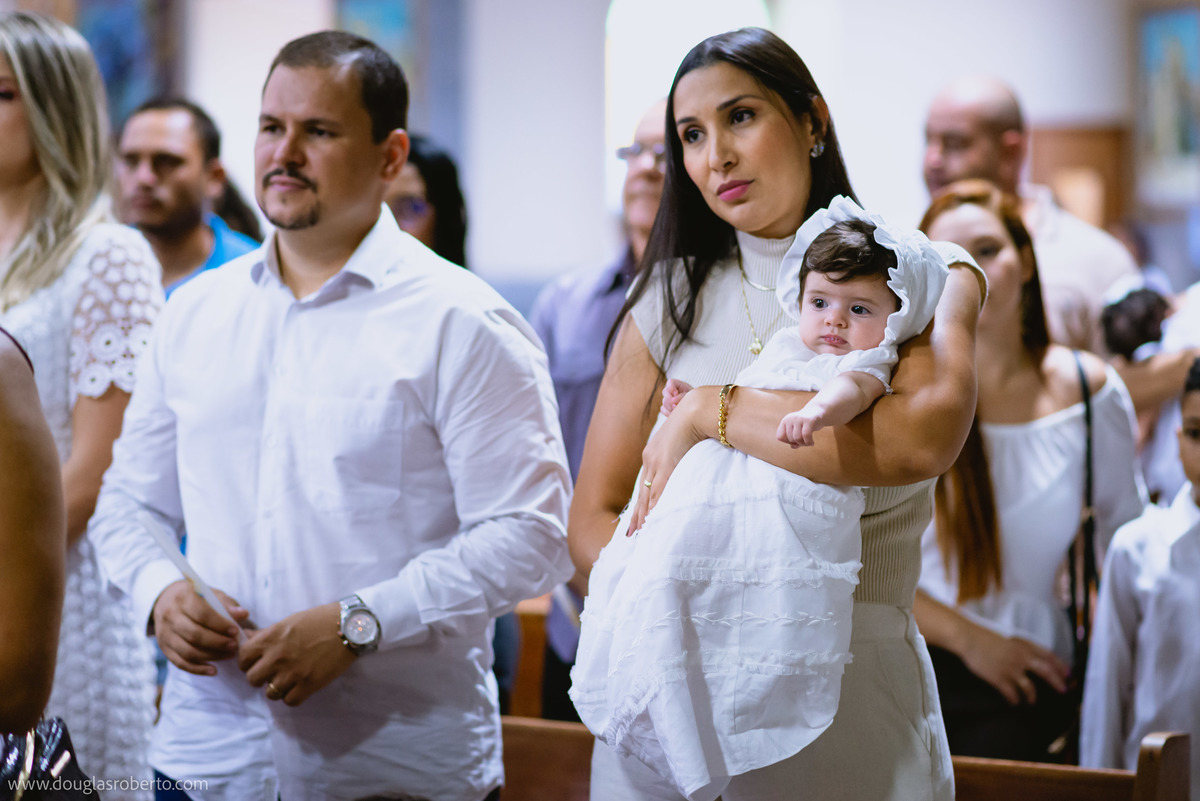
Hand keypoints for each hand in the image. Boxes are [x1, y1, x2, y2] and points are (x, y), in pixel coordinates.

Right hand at [152, 580, 249, 675]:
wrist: (166, 600)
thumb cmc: (196, 597)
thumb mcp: (211, 594)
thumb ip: (226, 604)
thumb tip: (243, 614)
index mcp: (183, 598)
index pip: (202, 614)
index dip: (220, 624)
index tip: (235, 631)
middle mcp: (170, 616)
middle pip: (194, 635)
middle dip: (217, 642)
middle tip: (234, 645)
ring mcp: (164, 633)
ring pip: (187, 651)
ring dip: (211, 656)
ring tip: (229, 655)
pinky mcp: (164, 647)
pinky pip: (180, 663)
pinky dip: (197, 669)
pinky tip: (214, 670)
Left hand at [238, 602, 357, 705]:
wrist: (349, 627)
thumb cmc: (318, 620)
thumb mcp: (288, 621)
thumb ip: (266, 634)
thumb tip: (246, 637)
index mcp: (270, 638)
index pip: (242, 658)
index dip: (247, 662)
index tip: (256, 662)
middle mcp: (277, 657)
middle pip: (252, 679)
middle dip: (260, 677)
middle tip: (272, 672)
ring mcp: (293, 673)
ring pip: (270, 693)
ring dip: (277, 688)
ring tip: (288, 680)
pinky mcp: (309, 684)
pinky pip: (289, 701)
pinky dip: (292, 696)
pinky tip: (299, 686)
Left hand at [629, 388, 706, 533]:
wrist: (697, 409)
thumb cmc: (694, 422)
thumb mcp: (683, 440)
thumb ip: (680, 453)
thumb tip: (684, 461)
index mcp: (653, 453)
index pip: (645, 483)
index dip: (641, 501)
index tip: (637, 516)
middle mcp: (650, 459)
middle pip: (642, 492)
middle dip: (637, 514)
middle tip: (631, 532)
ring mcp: (656, 462)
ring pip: (648, 495)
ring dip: (645, 515)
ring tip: (640, 532)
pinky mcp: (666, 464)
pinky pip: (659, 490)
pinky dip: (656, 506)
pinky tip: (652, 519)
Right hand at [660, 379, 693, 416]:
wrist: (695, 407)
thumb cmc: (694, 398)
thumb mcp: (691, 395)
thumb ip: (682, 396)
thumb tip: (673, 401)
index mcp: (677, 384)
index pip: (670, 382)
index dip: (671, 387)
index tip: (676, 393)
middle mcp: (670, 390)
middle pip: (665, 392)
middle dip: (670, 399)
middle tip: (676, 406)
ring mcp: (667, 399)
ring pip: (664, 401)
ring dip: (670, 407)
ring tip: (679, 411)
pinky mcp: (666, 407)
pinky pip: (663, 409)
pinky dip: (667, 412)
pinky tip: (674, 414)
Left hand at [777, 409, 823, 447]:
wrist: (819, 411)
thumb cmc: (807, 424)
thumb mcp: (798, 431)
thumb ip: (794, 440)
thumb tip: (793, 447)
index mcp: (785, 421)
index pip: (780, 437)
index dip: (787, 442)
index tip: (795, 441)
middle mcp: (790, 418)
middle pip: (790, 439)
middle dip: (798, 444)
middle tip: (805, 442)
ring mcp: (799, 419)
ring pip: (797, 438)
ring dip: (803, 444)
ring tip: (808, 443)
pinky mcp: (809, 420)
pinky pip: (806, 435)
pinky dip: (809, 442)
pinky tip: (812, 443)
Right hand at [959, 624, 1070, 704]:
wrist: (967, 638)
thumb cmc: (984, 638)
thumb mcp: (1008, 640)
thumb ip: (1021, 650)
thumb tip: (1032, 661)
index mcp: (1024, 646)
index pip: (1049, 656)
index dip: (1060, 666)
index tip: (1068, 674)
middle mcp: (1021, 657)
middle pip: (1046, 672)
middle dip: (1057, 682)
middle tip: (1063, 691)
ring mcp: (1011, 669)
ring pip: (1030, 688)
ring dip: (1032, 698)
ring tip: (1030, 703)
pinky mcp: (999, 679)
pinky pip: (1012, 695)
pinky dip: (1014, 701)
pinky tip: (1013, 703)